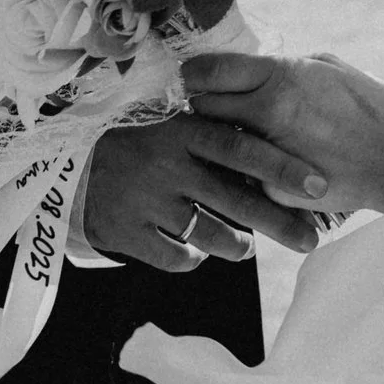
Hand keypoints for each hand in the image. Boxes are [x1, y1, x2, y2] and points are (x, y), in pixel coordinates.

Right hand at [81, 114, 331, 271]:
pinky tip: (193, 250)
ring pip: (212, 236)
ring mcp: (146, 201)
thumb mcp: (171, 125)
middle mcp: (167, 164)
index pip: (243, 148)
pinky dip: (191, 258)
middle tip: (310, 241)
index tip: (319, 185)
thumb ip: (214, 137)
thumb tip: (276, 158)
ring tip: (245, 246)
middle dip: (280, 223)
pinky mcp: (126, 233)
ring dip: (237, 245)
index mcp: (182, 130)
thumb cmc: (136, 142)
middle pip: (237, 200)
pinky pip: (177, 258)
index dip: (283, 166)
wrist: (64, 164)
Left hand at [185, 52, 383, 215]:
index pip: (210, 71)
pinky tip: (257, 167)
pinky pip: (241, 174)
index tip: (191, 77)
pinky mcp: (270, 187)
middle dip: (202, 105)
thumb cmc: (366, 108)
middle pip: (203, 107)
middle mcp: (267, 112)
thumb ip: (283, 66)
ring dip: (218, 137)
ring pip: (216, 142)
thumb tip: (250, 67)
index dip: (194, 73)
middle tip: (208, 107)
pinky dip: (242, 169)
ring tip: (231, 136)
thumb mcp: (327, 67)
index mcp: (280, 76)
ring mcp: (267, 153)